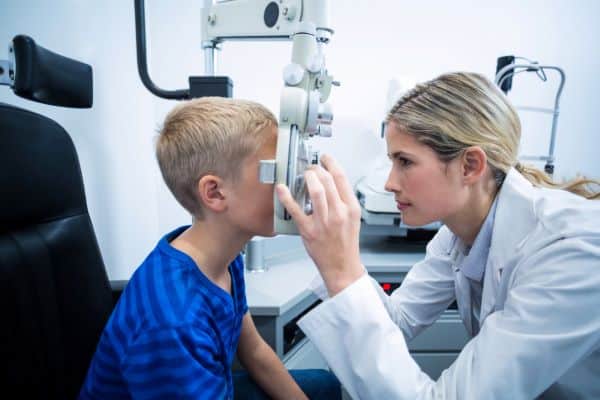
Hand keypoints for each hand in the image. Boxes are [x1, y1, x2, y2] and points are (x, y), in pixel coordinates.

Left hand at [276, 154, 363, 295]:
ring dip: (308, 178)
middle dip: (317, 169)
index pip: (341, 178)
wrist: (342, 267)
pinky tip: (282, 189)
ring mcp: (324, 222)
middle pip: (328, 181)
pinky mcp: (309, 230)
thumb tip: (331, 182)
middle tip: (311, 168)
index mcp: (350, 208)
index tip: (325, 158)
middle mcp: (339, 213)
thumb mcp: (352, 218)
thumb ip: (343, 200)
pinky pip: (296, 210)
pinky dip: (287, 197)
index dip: (331, 163)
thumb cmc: (345, 244)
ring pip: (316, 191)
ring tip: (304, 175)